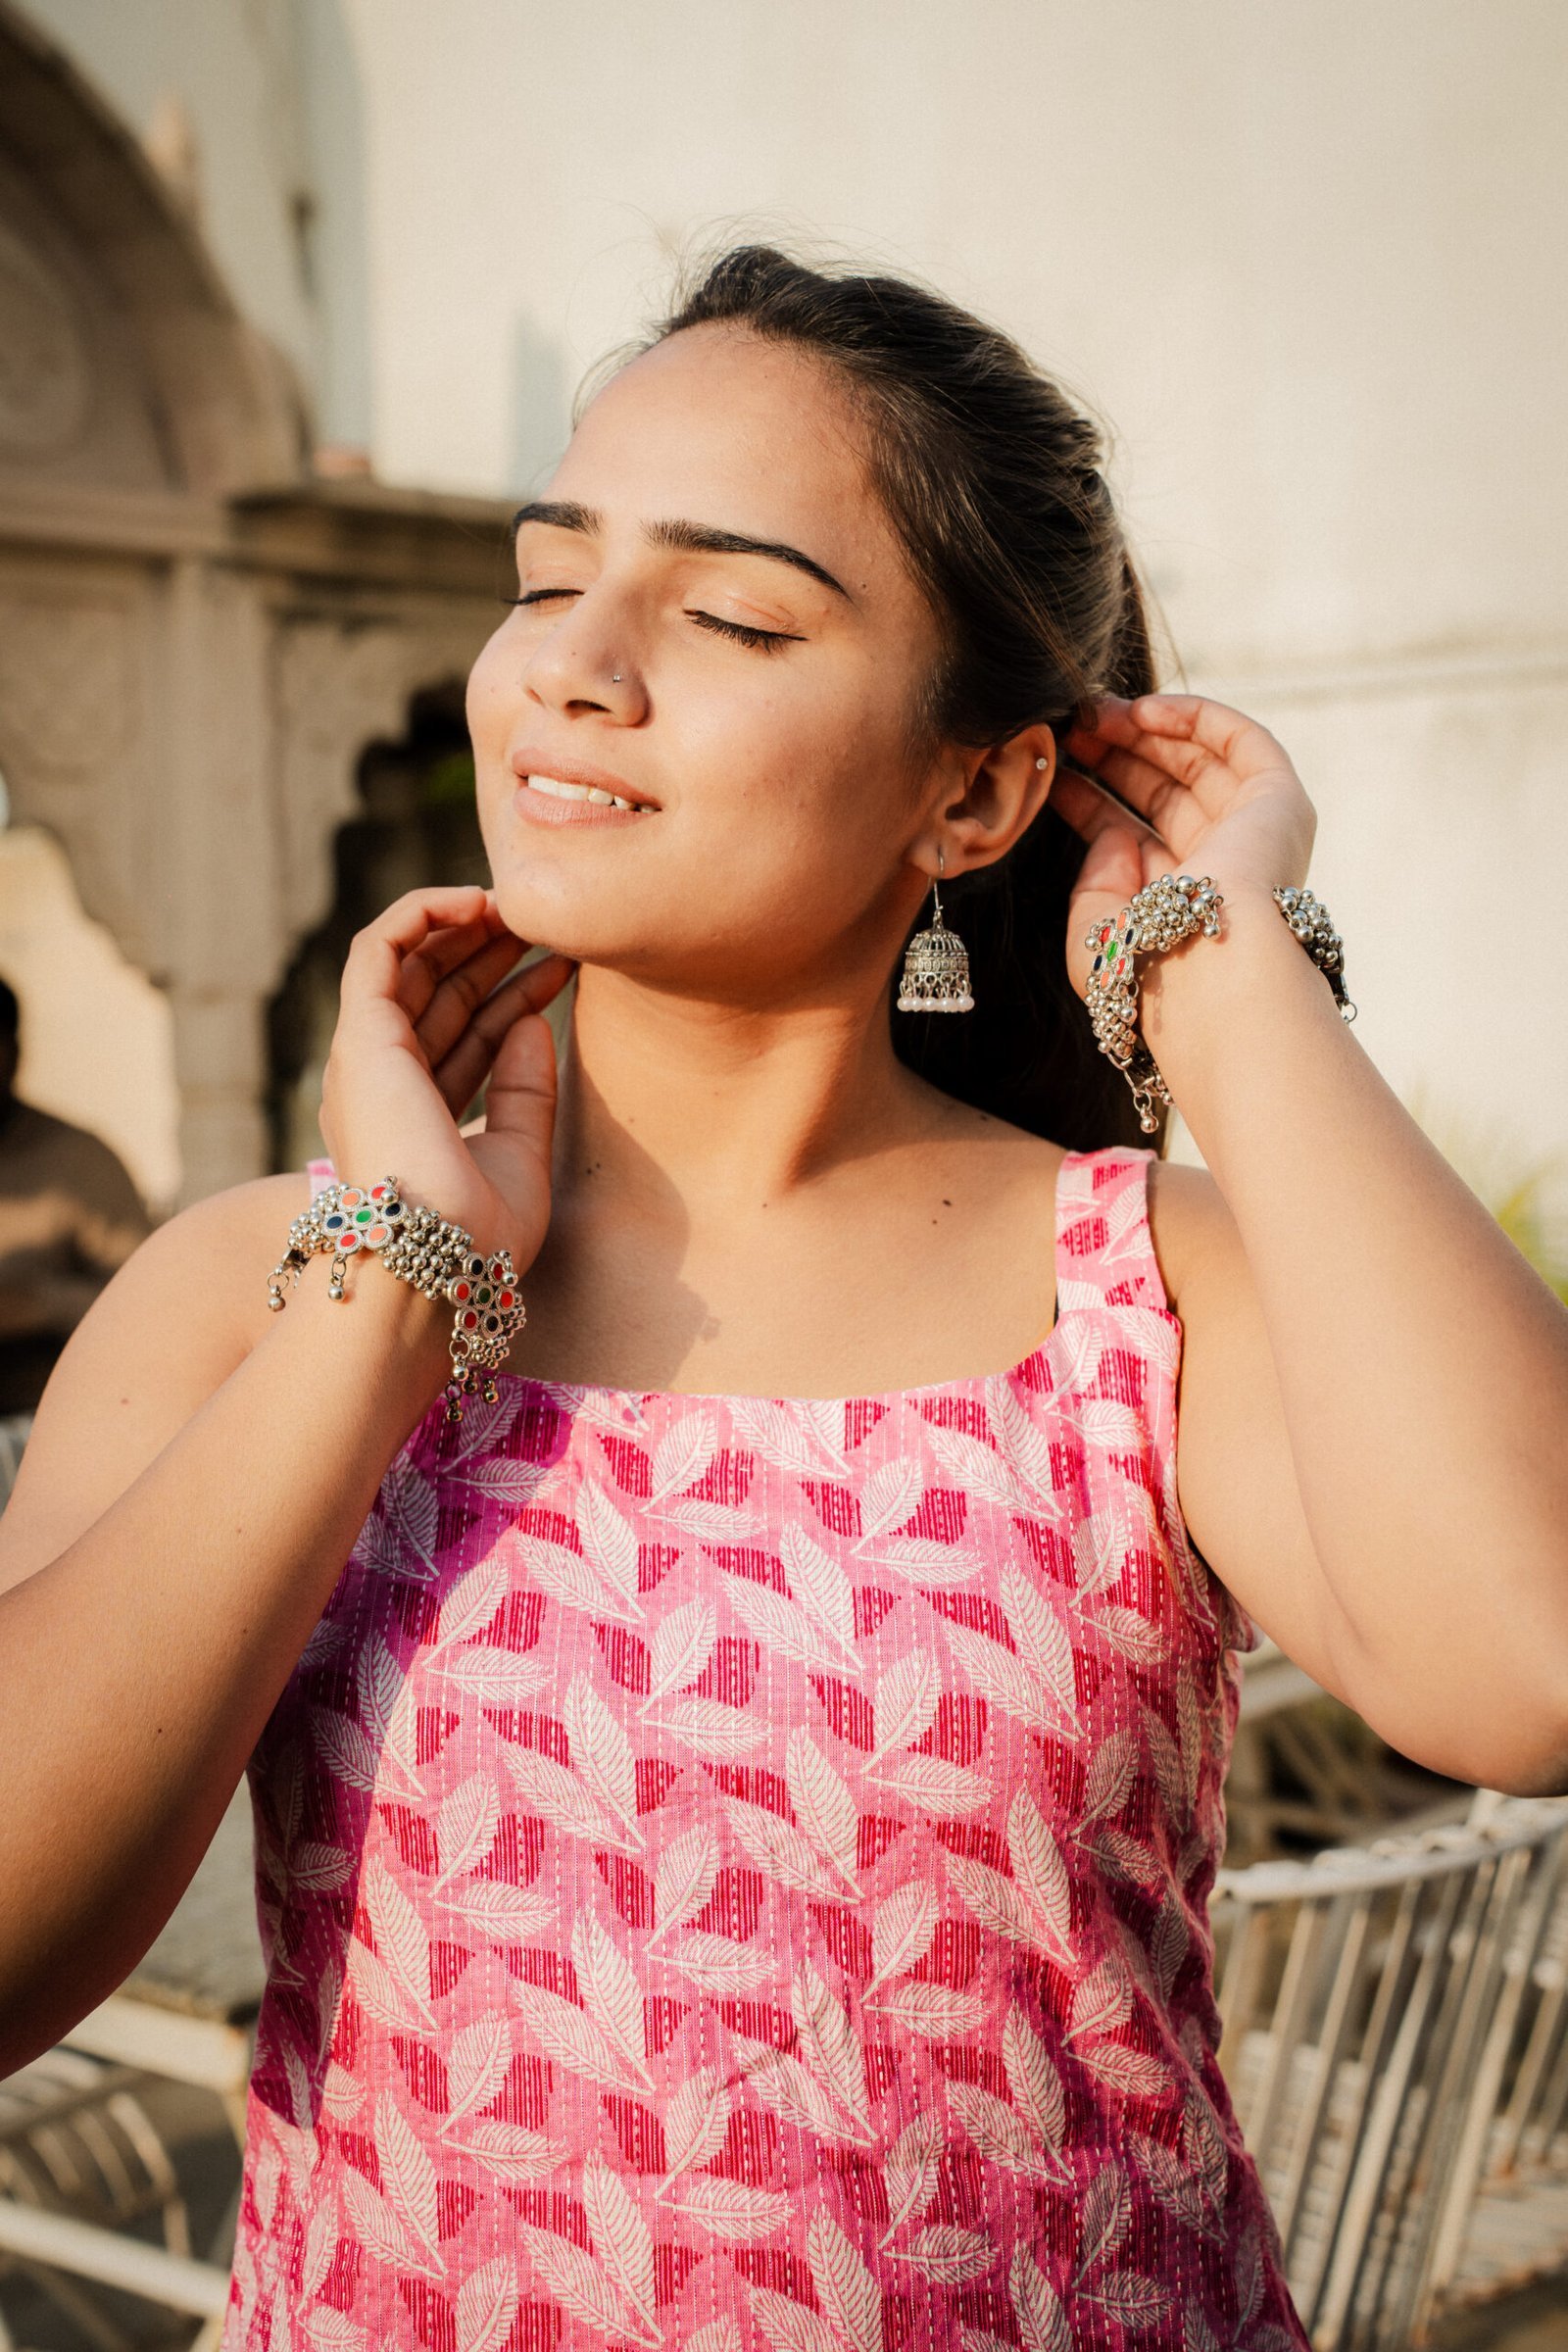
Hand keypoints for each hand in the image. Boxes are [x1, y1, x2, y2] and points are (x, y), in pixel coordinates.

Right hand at [320, 886, 574, 1274]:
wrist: (440, 1263)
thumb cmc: (479, 1237)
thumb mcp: (520, 1157)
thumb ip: (525, 1091)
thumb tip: (533, 1023)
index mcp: (417, 1117)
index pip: (467, 1035)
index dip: (516, 994)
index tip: (567, 967)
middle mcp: (384, 1085)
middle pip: (437, 994)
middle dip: (490, 950)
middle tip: (547, 922)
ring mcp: (367, 1060)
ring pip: (409, 963)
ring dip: (462, 925)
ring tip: (521, 902)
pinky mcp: (360, 1038)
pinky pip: (379, 949)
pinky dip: (422, 914)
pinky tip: (478, 902)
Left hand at [1052, 693, 1317, 999]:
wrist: (1207, 979)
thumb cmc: (1147, 973)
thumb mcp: (1097, 931)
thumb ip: (1095, 880)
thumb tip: (1113, 831)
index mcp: (1176, 902)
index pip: (1130, 832)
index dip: (1090, 796)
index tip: (1050, 767)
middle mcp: (1220, 866)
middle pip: (1164, 789)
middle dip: (1115, 754)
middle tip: (1071, 727)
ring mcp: (1255, 834)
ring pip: (1199, 760)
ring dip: (1145, 729)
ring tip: (1093, 714)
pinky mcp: (1281, 805)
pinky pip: (1242, 741)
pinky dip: (1194, 716)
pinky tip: (1142, 711)